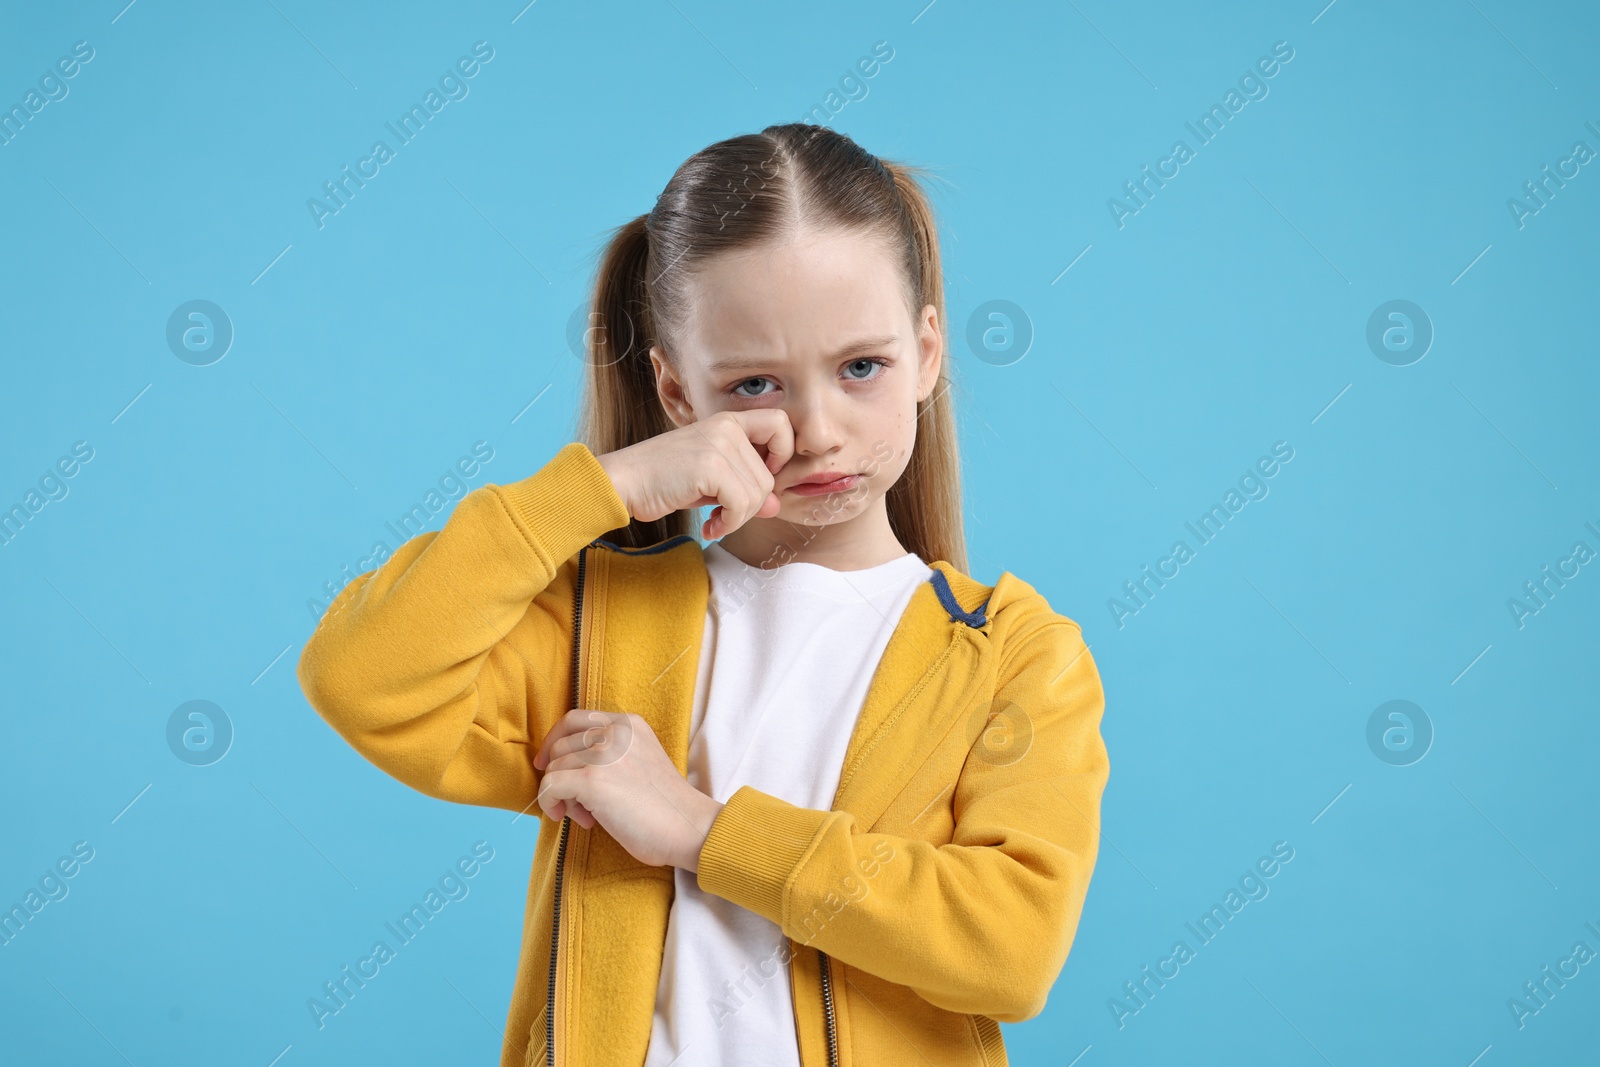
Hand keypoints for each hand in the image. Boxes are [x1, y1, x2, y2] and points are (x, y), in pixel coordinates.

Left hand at [533, 709, 724, 870]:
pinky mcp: (592, 779)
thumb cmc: (666, 807)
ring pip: (554, 768)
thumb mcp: (639, 761)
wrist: (689, 828)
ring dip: (562, 796)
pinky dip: (551, 804)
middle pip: (560, 746)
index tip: (548, 763)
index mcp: (629, 724)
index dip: (555, 740)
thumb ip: (610, 753)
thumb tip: (563, 766)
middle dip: (561, 776)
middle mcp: (616, 731)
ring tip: (587, 816)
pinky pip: (549, 787)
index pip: (575, 719)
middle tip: (579, 805)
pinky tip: (578, 820)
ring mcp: (603, 754)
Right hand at [595, 409, 793, 540]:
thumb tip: (774, 506)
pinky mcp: (710, 467)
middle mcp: (727, 427)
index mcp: (728, 421)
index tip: (759, 479)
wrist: (622, 482)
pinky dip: (728, 524)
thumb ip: (743, 486)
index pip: (780, 424)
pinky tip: (709, 527)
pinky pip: (741, 505)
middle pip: (769, 476)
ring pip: (758, 494)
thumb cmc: (661, 480)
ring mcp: (719, 444)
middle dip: (750, 506)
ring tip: (714, 522)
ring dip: (738, 519)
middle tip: (725, 516)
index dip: (782, 453)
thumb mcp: (710, 480)